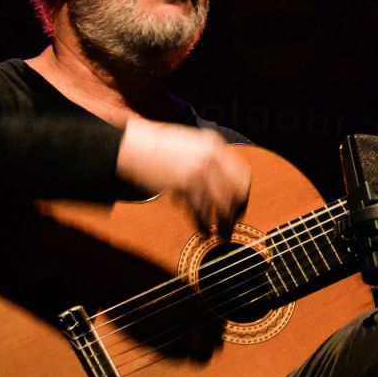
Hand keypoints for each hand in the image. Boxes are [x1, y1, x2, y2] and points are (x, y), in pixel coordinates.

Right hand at [116, 118, 251, 236]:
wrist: (134, 146)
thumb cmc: (158, 146)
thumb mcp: (190, 142)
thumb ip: (208, 155)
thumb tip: (223, 177)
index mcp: (214, 144)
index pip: (242, 172)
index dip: (243, 192)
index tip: (240, 203)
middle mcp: (211, 157)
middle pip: (237, 190)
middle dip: (237, 210)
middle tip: (234, 222)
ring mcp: (199, 171)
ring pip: (222, 205)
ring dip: (224, 222)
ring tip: (223, 234)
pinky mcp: (183, 185)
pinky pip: (200, 211)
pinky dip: (203, 224)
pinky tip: (204, 231)